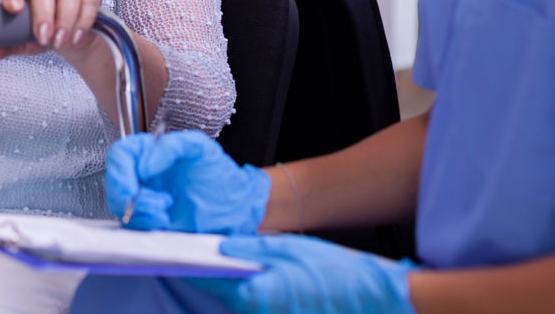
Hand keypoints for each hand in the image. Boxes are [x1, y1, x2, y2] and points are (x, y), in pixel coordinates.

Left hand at [0, 0, 102, 63]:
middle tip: (43, 37)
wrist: (73, 38)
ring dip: (65, 20)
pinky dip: (83, 21)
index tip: (12, 8)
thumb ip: (6, 45)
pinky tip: (76, 37)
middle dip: (43, 14)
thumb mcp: (24, 41)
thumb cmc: (45, 33)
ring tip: (60, 41)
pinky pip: (89, 2)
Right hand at [106, 130, 269, 233]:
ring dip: (140, 211)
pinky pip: (132, 225)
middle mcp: (142, 176)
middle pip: (114, 182)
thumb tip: (145, 165)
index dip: (120, 169)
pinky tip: (165, 220)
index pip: (121, 155)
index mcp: (150, 152)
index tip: (134, 183)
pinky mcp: (148, 222)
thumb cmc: (219, 175)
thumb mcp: (200, 148)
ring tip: (166, 211)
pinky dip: (145, 224)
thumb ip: (171, 146)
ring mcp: (143, 200)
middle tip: (155, 201)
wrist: (234, 210)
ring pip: (120, 206)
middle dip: (127, 195)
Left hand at [196, 235, 416, 313]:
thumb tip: (221, 247)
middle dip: (220, 278)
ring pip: (245, 305)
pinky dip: (262, 297)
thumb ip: (250, 250)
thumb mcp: (288, 248)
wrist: (373, 297)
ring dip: (242, 288)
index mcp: (254, 295)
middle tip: (218, 255)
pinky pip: (263, 311)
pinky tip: (275, 282)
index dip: (195, 266)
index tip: (181, 256)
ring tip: (250, 266)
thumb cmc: (335, 272)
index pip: (210, 281)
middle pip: (226, 296)